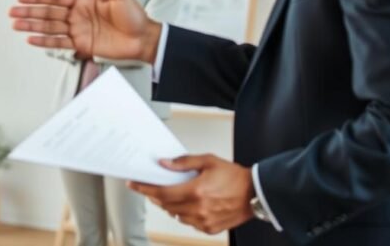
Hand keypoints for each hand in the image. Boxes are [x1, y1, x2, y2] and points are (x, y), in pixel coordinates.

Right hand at [9, 0, 160, 62]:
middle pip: (48, 13)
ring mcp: (78, 31)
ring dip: (32, 26)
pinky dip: (45, 42)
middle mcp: (77, 15)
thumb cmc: (135, 15)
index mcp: (83, 0)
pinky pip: (60, 43)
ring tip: (15, 25)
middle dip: (29, 12)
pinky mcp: (82, 45)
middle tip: (11, 12)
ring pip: (50, 28)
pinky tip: (31, 39)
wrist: (144, 39)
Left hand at [129, 154, 254, 234]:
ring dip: (168, 205)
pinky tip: (185, 203)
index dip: (145, 189)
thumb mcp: (208, 161)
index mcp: (196, 191)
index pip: (162, 192)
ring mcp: (204, 221)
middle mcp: (198, 209)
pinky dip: (182, 213)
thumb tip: (164, 163)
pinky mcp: (209, 228)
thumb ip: (183, 163)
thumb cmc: (234, 176)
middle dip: (154, 195)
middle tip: (149, 187)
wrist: (255, 193)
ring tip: (169, 193)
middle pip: (165, 204)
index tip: (134, 184)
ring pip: (175, 214)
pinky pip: (187, 222)